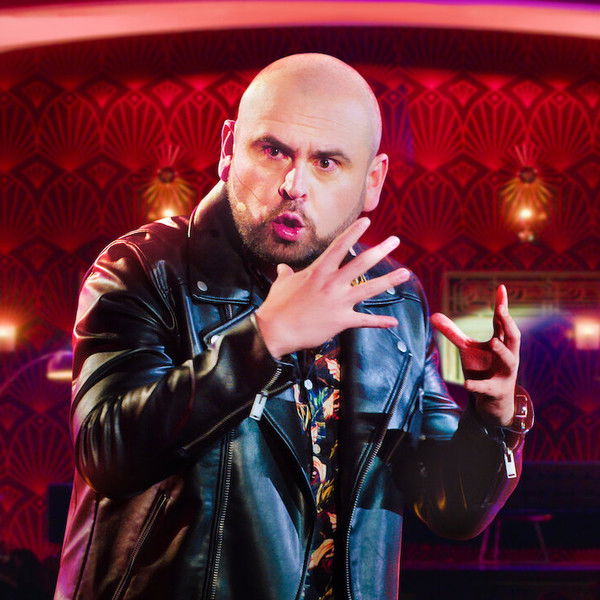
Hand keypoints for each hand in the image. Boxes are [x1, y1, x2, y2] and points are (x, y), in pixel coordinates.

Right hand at [255, 217, 409, 357]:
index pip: (339, 247)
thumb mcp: (281, 284)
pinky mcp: (341, 321)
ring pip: (369, 289)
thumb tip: (283, 268)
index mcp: (318, 271)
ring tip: (405, 274)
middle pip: (361, 264)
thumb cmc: (276, 306)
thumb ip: (286, 273)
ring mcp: (338, 302)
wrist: (275, 331)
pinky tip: (392, 321)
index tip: (367, 221)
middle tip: (395, 241)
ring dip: (389, 281)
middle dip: (380, 251)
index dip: (354, 232)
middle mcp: (331, 284)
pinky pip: (364, 321)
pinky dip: (379, 322)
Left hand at [430, 285, 519, 426]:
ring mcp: (505, 374)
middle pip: (513, 338)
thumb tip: (433, 315)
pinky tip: (465, 384)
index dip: (502, 306)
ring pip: (509, 362)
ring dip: (502, 352)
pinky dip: (477, 386)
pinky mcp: (496, 391)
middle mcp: (508, 356)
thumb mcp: (467, 349)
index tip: (500, 287)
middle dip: (509, 324)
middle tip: (502, 310)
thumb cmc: (483, 369)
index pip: (502, 322)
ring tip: (492, 343)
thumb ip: (452, 332)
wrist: (493, 402)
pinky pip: (487, 388)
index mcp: (501, 343)